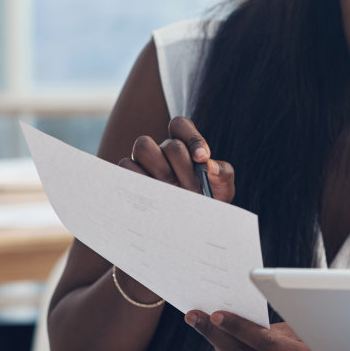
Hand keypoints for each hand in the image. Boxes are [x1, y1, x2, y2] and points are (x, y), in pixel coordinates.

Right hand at [118, 115, 235, 202]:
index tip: (202, 157)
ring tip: (173, 193)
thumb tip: (210, 165)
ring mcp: (144, 163)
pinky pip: (127, 166)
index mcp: (183, 145)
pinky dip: (140, 179)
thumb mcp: (222, 188)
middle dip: (183, 165)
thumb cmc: (207, 200)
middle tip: (193, 189)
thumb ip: (222, 173)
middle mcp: (162, 150)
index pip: (180, 125)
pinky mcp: (130, 177)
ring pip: (143, 146)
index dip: (192, 137)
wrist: (191, 225)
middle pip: (168, 142)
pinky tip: (156, 197)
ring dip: (161, 170)